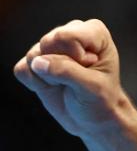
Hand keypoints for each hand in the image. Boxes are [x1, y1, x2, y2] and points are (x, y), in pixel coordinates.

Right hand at [13, 19, 128, 138]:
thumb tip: (37, 61)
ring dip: (49, 78)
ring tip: (67, 84)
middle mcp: (70, 33)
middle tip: (77, 80)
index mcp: (94, 32)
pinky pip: (22, 69)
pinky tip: (53, 86)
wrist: (93, 118)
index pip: (67, 36)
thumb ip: (67, 71)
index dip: (75, 58)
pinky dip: (36, 84)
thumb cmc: (101, 100)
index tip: (91, 69)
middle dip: (60, 68)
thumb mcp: (93, 88)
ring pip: (33, 57)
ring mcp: (51, 46)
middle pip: (48, 43)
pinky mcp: (34, 61)